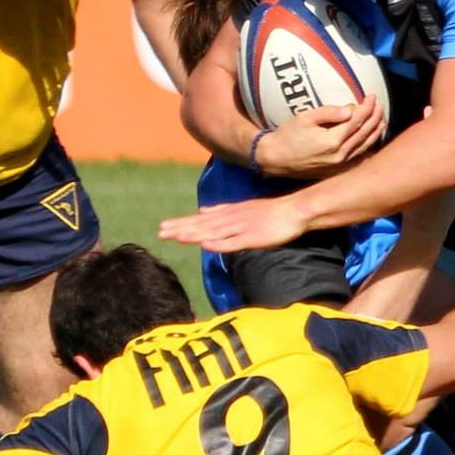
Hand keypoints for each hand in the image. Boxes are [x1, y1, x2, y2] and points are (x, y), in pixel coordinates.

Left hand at [160, 196, 310, 252]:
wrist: (294, 211)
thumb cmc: (269, 212)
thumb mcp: (242, 208)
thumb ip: (221, 211)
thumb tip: (202, 211)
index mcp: (228, 213)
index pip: (200, 220)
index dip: (182, 224)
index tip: (163, 228)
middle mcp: (231, 219)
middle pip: (203, 225)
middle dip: (181, 229)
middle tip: (160, 233)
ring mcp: (241, 227)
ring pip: (214, 232)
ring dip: (195, 235)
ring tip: (177, 237)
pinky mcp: (253, 237)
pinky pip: (233, 242)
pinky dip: (219, 244)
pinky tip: (205, 246)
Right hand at [257, 101, 384, 177]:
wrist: (274, 159)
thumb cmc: (287, 136)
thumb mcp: (305, 118)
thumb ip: (329, 113)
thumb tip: (349, 110)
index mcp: (333, 141)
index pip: (357, 120)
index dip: (366, 107)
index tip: (372, 96)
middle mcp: (339, 155)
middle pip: (364, 133)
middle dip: (374, 117)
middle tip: (380, 105)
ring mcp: (339, 165)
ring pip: (364, 147)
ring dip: (374, 133)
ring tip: (381, 121)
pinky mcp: (335, 170)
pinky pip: (357, 159)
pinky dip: (367, 149)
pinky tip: (371, 144)